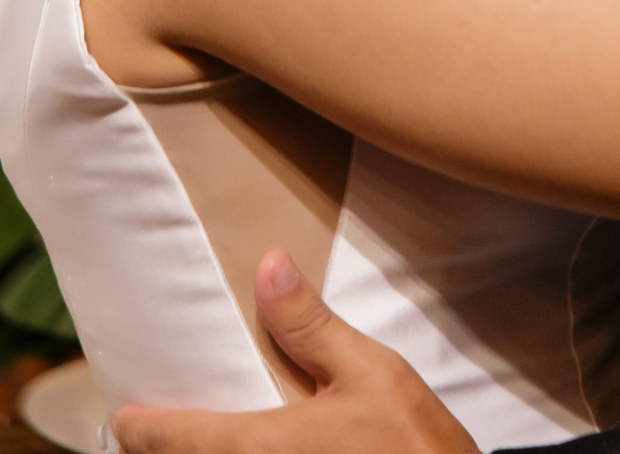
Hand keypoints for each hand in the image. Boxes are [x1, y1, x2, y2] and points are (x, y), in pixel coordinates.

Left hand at [111, 251, 479, 453]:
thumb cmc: (410, 444)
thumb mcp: (370, 372)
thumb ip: (312, 326)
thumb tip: (270, 268)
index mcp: (262, 445)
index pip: (177, 439)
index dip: (141, 429)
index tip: (124, 418)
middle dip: (166, 450)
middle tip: (154, 429)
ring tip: (195, 439)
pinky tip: (253, 447)